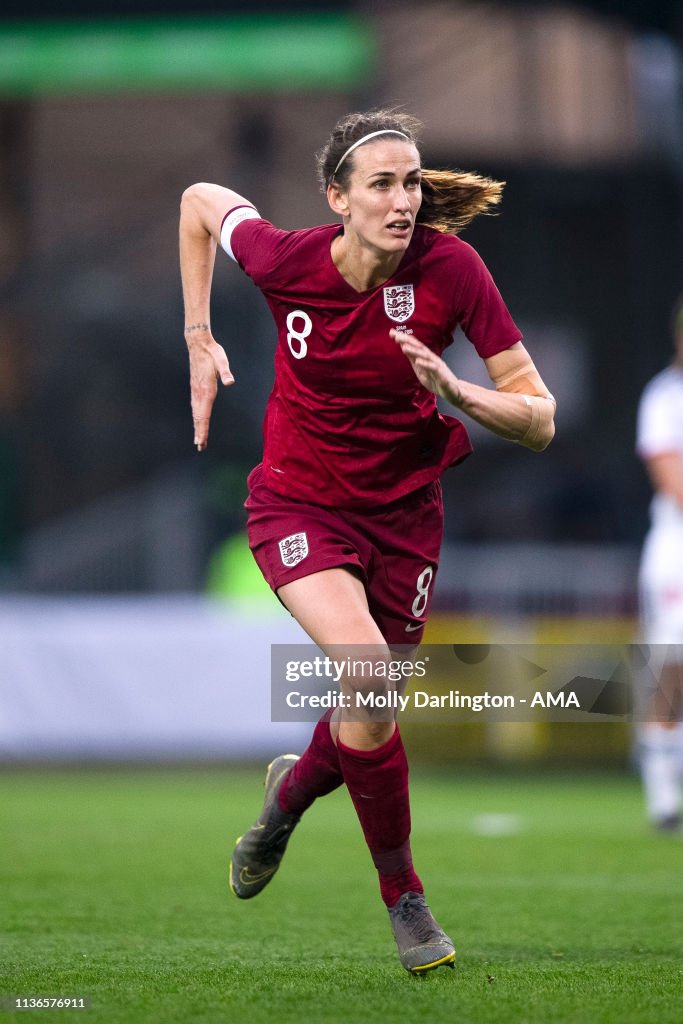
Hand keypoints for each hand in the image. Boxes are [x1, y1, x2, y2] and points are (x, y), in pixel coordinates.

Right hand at [187, 332, 233, 450]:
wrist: (198, 343)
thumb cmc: (212, 351)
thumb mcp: (221, 359)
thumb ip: (225, 371)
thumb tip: (230, 382)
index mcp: (206, 390)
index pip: (204, 414)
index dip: (203, 428)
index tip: (201, 440)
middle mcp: (199, 393)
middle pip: (199, 417)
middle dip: (200, 432)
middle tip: (200, 447)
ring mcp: (196, 390)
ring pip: (196, 413)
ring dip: (198, 426)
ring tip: (198, 439)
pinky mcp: (195, 388)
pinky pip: (195, 407)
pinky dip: (196, 417)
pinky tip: (197, 420)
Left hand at [391, 330, 461, 404]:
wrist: (453, 392)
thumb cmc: (436, 380)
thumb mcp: (420, 370)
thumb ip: (413, 359)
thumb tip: (403, 347)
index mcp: (426, 357)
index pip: (414, 345)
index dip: (404, 338)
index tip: (392, 332)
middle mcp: (432, 358)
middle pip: (419, 347)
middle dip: (407, 340)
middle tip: (396, 335)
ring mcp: (437, 365)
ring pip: (425, 356)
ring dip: (414, 351)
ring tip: (404, 346)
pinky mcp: (441, 375)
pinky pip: (433, 368)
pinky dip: (425, 364)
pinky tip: (418, 361)